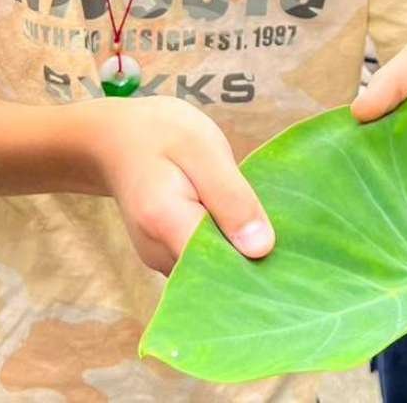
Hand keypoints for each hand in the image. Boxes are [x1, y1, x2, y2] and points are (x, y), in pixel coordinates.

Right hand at [84, 96, 273, 273]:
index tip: (292, 254)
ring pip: (213, 268)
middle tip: (289, 232)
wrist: (114, 139)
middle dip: (255, 258)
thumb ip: (232, 199)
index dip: (258, 263)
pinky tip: (244, 223)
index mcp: (166, 223)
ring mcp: (160, 257)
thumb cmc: (163, 135)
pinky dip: (227, 246)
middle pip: (218, 271)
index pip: (220, 264)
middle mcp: (158, 252)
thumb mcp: (205, 152)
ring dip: (241, 251)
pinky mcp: (168, 254)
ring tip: (269, 222)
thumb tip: (261, 250)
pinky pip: (205, 259)